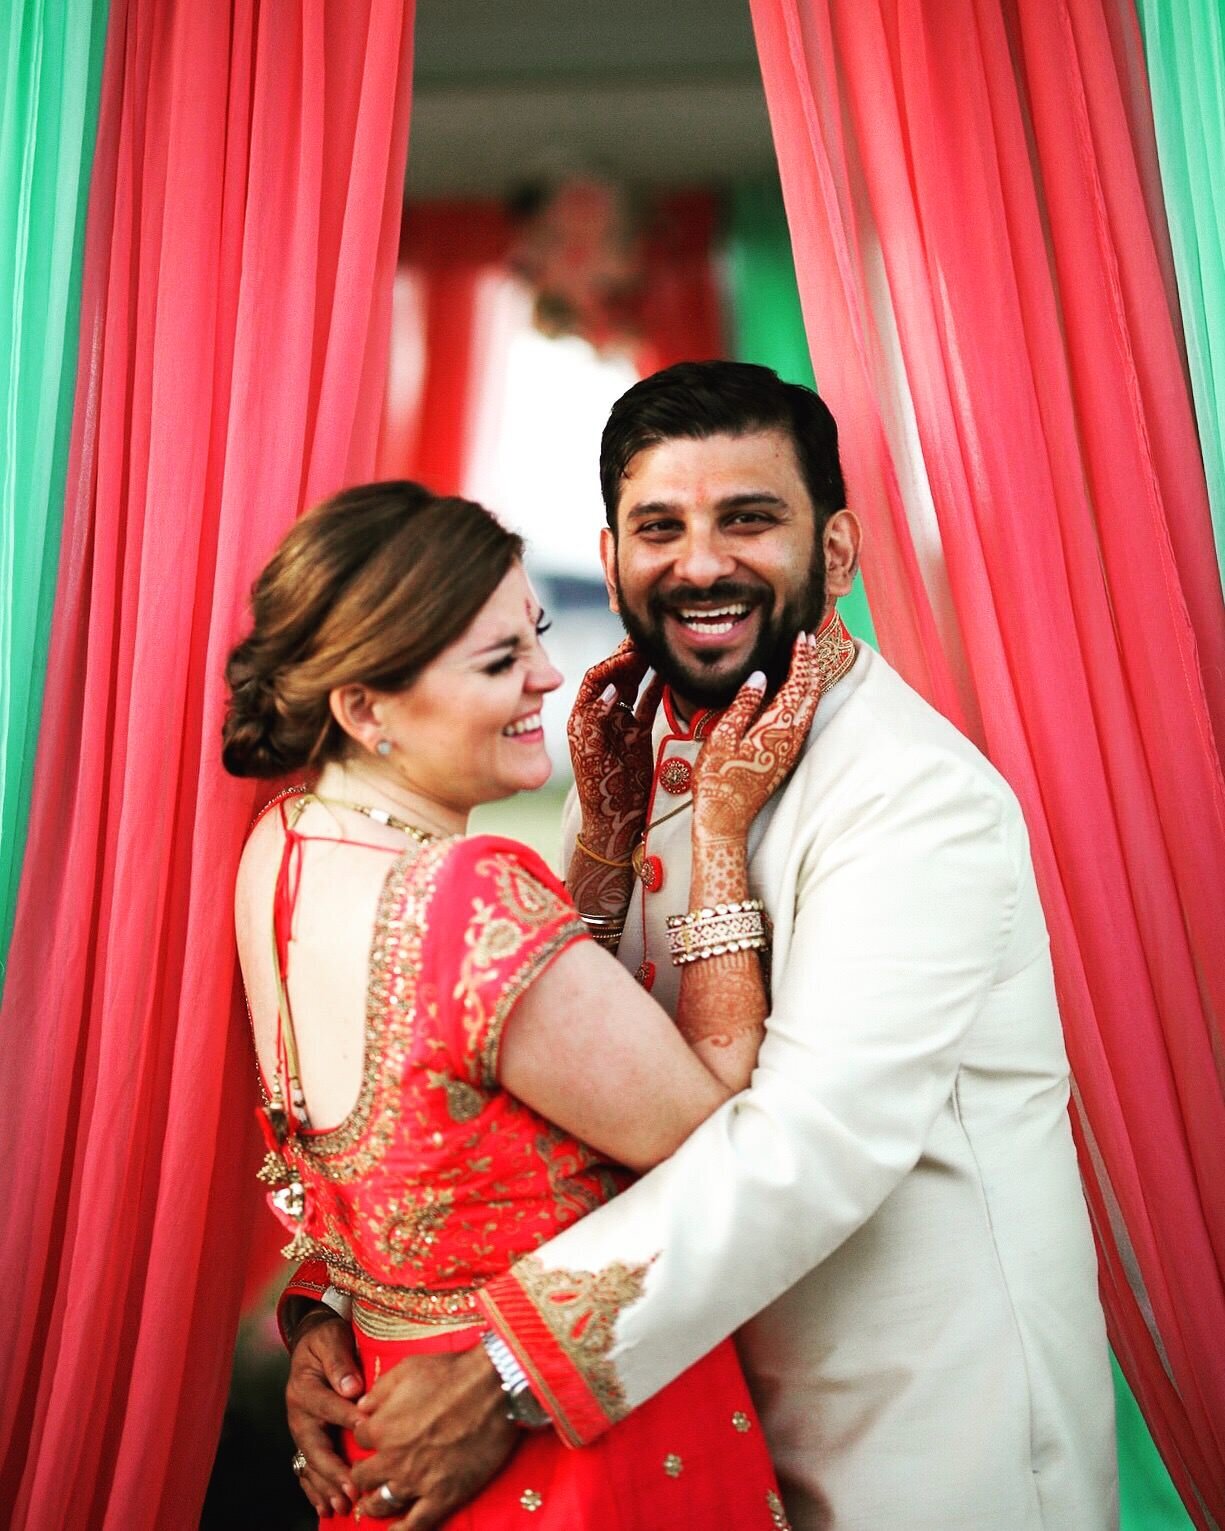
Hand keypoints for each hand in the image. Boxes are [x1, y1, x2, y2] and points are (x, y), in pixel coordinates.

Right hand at [285, 1309, 363, 1517]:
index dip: (346, 1417)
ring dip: (325, 1485)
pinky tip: (324, 1506)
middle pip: (314, 1445)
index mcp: (305, 1387)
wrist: (311, 1342)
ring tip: (342, 1504)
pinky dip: (315, 1488)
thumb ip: (340, 1361)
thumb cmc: (326, 1340)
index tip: (366, 1430)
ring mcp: (301, 1428)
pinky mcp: (306, 1438)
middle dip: (333, 1470)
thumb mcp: (332, 1340)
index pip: (327, 1405)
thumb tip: (352, 1388)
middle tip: (353, 1488)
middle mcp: (298, 1412)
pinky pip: (307, 1466)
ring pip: (310, 1462)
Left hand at [351, 1347, 518, 1528]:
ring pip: (381, 1503)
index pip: (360, 1439)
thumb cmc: (453, 1373)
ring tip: (372, 1504)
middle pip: (363, 1476)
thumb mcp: (408, 1368)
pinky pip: (415, 1524)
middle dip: (363, 1472)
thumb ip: (380, 1390)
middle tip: (369, 1471)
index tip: (375, 1436)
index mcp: (382, 1427)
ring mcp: (417, 1480)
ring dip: (373, 1504)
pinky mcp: (442, 1496)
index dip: (368, 1436)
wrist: (494, 1388)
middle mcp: (393, 1458)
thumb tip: (362, 1406)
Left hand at [567, 638, 661, 853]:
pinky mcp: (638, 733)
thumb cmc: (599, 790)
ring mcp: (620, 723)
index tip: (630, 653)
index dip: (612, 663)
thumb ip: (598, 717)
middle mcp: (599, 716)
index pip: (595, 678)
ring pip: (633, 686)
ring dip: (644, 667)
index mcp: (582, 717)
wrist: (614, 820)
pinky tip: (669, 672)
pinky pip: (648, 703)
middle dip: (630, 657)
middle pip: (615, 676)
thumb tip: (610, 690)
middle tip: (648, 640)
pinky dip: (658, 687)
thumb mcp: (593, 750)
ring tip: (659, 648)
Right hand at [692, 632, 820, 842]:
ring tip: (805, 659)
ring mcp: (792, 748)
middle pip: (810, 692)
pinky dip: (804, 697)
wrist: (725, 818)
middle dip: (811, 663)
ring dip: (809, 680)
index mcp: (777, 726)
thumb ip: (743, 704)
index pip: (797, 683)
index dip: (801, 658)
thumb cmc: (718, 778)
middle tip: (807, 640)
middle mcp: (792, 736)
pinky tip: (796, 692)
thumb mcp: (722, 736)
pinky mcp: (787, 756)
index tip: (801, 636)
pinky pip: (803, 718)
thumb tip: (759, 676)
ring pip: (810, 706)